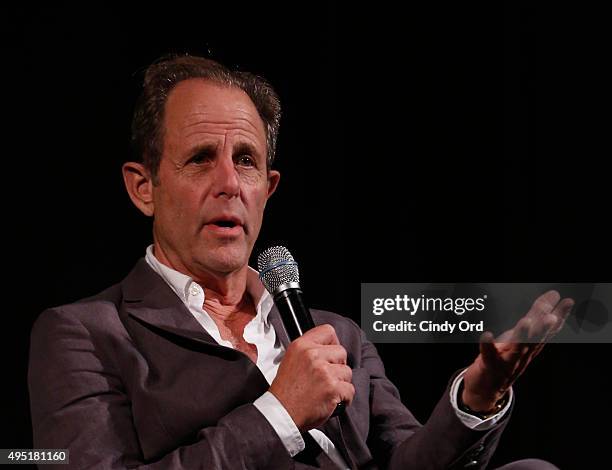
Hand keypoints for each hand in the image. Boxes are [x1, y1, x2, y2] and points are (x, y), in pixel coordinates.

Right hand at [269, 324, 354, 430]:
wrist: (281, 413)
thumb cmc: (285, 392)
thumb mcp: (290, 360)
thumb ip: (308, 350)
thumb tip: (327, 348)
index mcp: (301, 346)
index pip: (328, 331)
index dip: (333, 343)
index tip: (331, 353)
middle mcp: (313, 355)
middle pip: (341, 352)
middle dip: (338, 365)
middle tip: (328, 376)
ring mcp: (324, 372)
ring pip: (347, 371)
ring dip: (341, 382)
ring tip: (327, 389)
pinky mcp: (333, 388)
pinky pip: (350, 389)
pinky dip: (344, 398)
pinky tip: (333, 400)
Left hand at [462, 290, 573, 411]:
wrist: (486, 389)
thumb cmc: (505, 356)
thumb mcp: (522, 335)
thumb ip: (536, 316)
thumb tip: (553, 295)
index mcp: (531, 346)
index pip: (548, 330)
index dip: (559, 316)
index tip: (567, 302)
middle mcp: (523, 354)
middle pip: (535, 340)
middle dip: (543, 329)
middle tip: (551, 317)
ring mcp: (507, 362)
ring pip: (517, 349)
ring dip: (521, 336)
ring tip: (525, 322)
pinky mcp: (490, 366)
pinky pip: (489, 355)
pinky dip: (487, 345)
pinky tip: (486, 334)